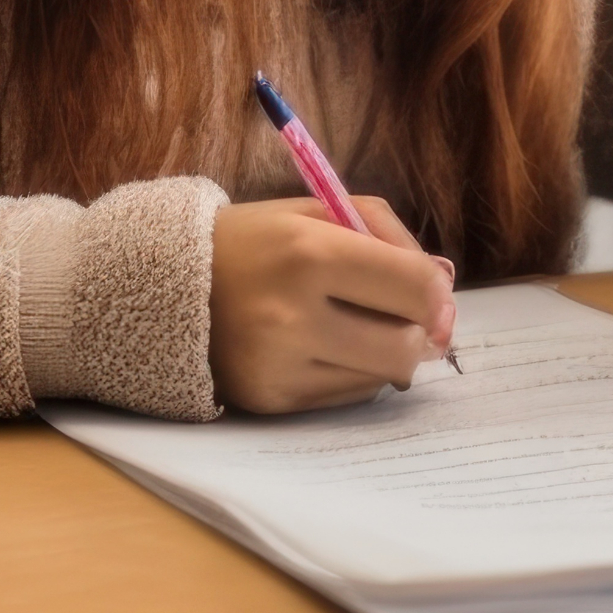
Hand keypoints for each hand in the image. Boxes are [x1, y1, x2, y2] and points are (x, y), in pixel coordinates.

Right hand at [210, 195, 455, 412]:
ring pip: (380, 378)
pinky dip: (350, 373)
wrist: (167, 284)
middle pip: (404, 346)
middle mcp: (292, 315)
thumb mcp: (316, 211)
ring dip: (384, 354)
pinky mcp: (270, 400)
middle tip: (409, 318)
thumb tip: (445, 285)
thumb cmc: (256, 242)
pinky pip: (345, 397)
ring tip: (354, 325)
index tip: (435, 293)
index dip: (438, 293)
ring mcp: (279, 364)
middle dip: (419, 332)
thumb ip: (386, 234)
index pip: (413, 287)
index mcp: (308, 253)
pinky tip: (323, 347)